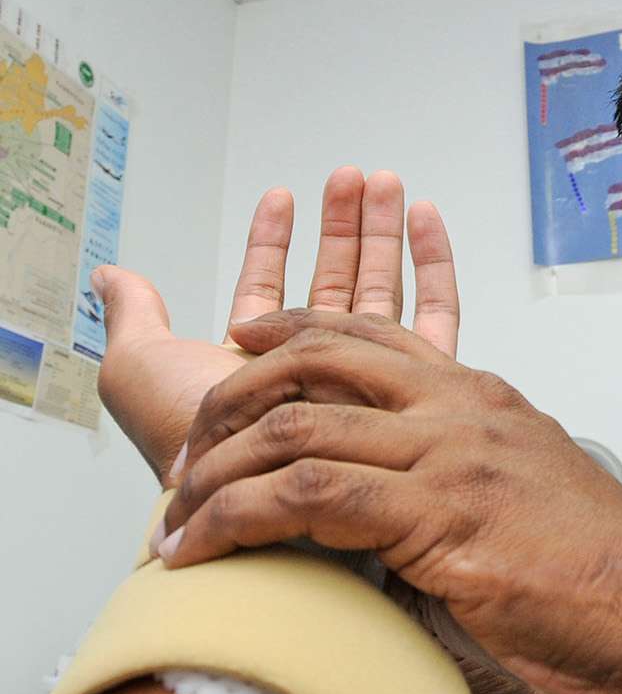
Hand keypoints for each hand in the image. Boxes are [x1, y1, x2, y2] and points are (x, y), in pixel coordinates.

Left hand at [96, 168, 459, 482]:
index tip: (283, 196)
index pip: (271, 296)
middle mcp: (317, 379)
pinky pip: (436, 319)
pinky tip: (429, 220)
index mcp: (260, 373)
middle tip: (354, 176)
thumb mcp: (143, 375)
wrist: (259, 517)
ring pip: (382, 294)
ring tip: (387, 182)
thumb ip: (135, 322)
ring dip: (383, 233)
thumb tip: (113, 276)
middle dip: (343, 226)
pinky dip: (434, 264)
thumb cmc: (195, 456)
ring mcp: (372, 388)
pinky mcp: (422, 396)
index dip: (274, 242)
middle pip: (335, 286)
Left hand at [158, 311, 621, 693]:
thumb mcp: (529, 499)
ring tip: (177, 522)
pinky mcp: (442, 517)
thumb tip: (399, 521)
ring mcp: (452, 457)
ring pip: (296, 430)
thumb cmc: (606, 570)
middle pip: (314, 363)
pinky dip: (239, 522)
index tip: (238, 347)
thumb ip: (462, 486)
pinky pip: (312, 499)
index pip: (368, 335)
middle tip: (187, 458)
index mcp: (484, 400)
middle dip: (228, 401)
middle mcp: (462, 411)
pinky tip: (206, 551)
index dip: (287, 333)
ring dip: (215, 475)